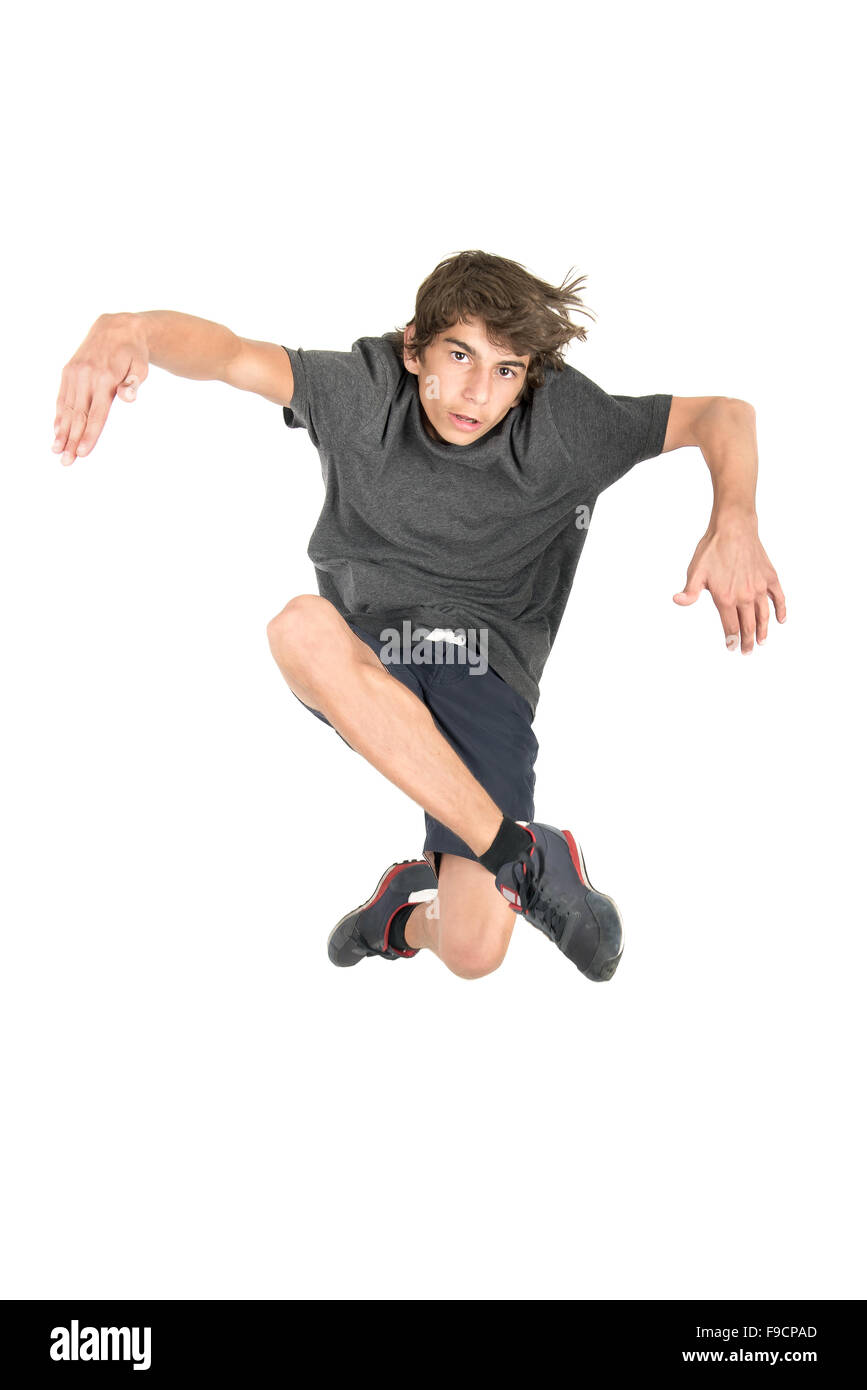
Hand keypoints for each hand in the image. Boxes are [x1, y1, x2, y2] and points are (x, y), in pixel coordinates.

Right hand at [52, 313, 149, 464]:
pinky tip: (56, 430)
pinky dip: (59, 414)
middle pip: (78, 415)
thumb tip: (128, 397)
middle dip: (72, 440)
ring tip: (57, 450)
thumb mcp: (141, 367)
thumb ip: (134, 383)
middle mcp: (86, 376)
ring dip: (62, 431)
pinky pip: (62, 396)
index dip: (90, 434)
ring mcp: (75, 373)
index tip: (83, 452)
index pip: (97, 413)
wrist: (117, 328)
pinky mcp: (68, 371)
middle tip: (66, 461)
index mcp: (105, 378)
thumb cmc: (133, 353)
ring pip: (67, 407)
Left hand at [672, 513, 786, 652]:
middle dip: (747, 642)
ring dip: (763, 631)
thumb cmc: (713, 548)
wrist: (734, 528)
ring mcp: (760, 588)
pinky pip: (779, 598)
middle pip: (749, 626)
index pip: (731, 628)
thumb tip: (678, 601)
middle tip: (746, 651)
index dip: (732, 640)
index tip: (732, 648)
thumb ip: (690, 591)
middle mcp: (745, 596)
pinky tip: (781, 620)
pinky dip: (781, 610)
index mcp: (726, 598)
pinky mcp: (770, 578)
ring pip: (764, 616)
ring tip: (761, 641)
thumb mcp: (696, 572)